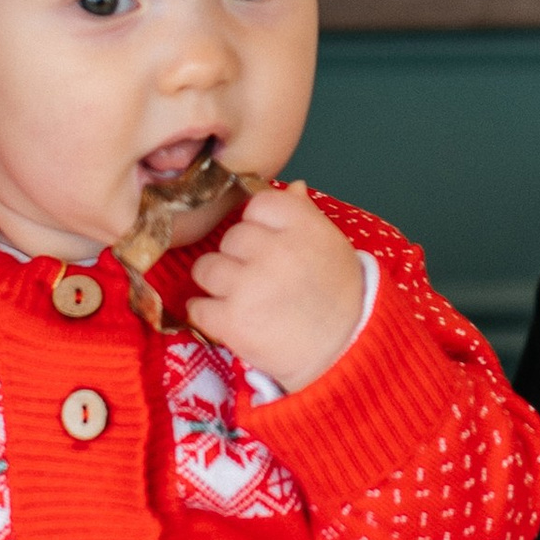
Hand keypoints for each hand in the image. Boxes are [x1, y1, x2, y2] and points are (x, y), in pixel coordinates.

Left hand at [189, 182, 366, 394]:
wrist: (343, 353)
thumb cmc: (339, 296)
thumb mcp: (332, 247)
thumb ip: (307, 215)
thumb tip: (294, 186)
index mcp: (303, 227)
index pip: (259, 204)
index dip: (259, 225)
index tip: (268, 244)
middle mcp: (275, 251)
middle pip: (231, 237)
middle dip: (239, 256)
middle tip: (257, 277)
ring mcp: (250, 286)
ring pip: (206, 268)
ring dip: (216, 283)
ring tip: (238, 297)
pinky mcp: (232, 322)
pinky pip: (197, 307)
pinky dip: (206, 314)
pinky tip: (226, 319)